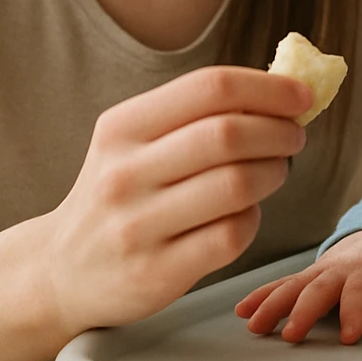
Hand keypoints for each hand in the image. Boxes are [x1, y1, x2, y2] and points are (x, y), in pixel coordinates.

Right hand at [39, 66, 312, 336]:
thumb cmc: (121, 194)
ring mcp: (137, 225)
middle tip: (293, 137)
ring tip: (275, 171)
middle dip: (279, 131)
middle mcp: (124, 173)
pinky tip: (245, 213)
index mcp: (122, 127)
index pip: (210, 88)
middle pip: (229, 134)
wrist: (62, 270)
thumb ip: (197, 114)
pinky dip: (253, 218)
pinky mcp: (156, 272)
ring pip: (237, 184)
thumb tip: (284, 90)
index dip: (268, 88)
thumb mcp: (135, 142)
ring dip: (274, 173)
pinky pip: (232, 235)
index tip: (300, 95)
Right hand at [234, 229, 361, 344]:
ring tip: (256, 325)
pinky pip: (279, 285)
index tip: (349, 335)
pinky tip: (243, 310)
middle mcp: (337, 272)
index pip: (360, 295)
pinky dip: (260, 296)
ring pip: (292, 287)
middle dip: (304, 312)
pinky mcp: (303, 277)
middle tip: (291, 334)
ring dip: (272, 305)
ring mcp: (317, 274)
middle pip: (319, 291)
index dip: (354, 314)